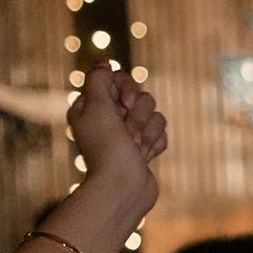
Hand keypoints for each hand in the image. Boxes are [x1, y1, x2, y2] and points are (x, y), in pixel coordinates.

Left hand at [66, 58, 167, 218]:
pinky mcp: (144, 148)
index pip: (118, 79)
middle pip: (140, 95)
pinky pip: (161, 133)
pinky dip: (155, 145)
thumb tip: (105, 64)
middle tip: (129, 134)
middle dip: (139, 115)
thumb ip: (98, 80)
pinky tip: (144, 157)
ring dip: (148, 131)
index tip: (126, 105)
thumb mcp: (96, 106)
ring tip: (136, 149)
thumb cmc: (107, 148)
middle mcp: (109, 118)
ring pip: (154, 114)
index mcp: (92, 107)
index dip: (127, 88)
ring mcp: (128, 134)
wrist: (122, 189)